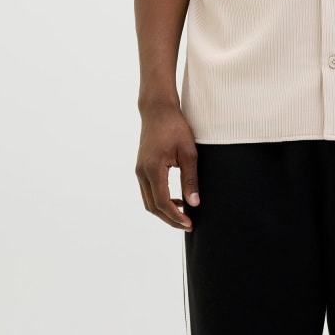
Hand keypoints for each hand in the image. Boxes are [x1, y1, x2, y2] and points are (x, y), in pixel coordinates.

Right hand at [135, 103, 199, 229]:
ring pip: (149, 201)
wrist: (158, 109)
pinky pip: (148, 191)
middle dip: (170, 219)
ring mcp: (139, 171)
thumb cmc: (175, 127)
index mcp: (153, 169)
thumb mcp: (188, 152)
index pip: (163, 203)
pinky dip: (160, 200)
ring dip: (164, 211)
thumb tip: (194, 203)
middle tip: (188, 224)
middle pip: (153, 207)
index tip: (190, 223)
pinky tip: (176, 199)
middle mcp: (142, 173)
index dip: (176, 217)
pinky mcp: (141, 168)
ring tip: (184, 214)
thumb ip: (191, 179)